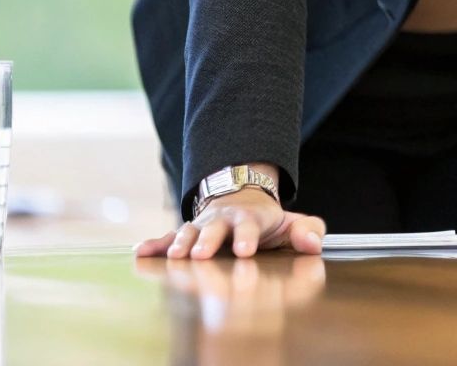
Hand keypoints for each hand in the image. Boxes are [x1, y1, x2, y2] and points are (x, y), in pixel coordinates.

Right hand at [133, 187, 325, 258]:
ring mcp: (202, 226)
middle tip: (203, 254)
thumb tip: (314, 244)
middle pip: (214, 229)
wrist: (240, 199)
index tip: (245, 250)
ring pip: (189, 232)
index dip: (247, 237)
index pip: (249, 226)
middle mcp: (222, 220)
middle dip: (208, 241)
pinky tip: (142, 252)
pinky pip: (168, 238)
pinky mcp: (187, 234)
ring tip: (175, 256)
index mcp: (249, 218)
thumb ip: (308, 231)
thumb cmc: (268, 220)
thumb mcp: (292, 223)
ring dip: (181, 244)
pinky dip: (155, 245)